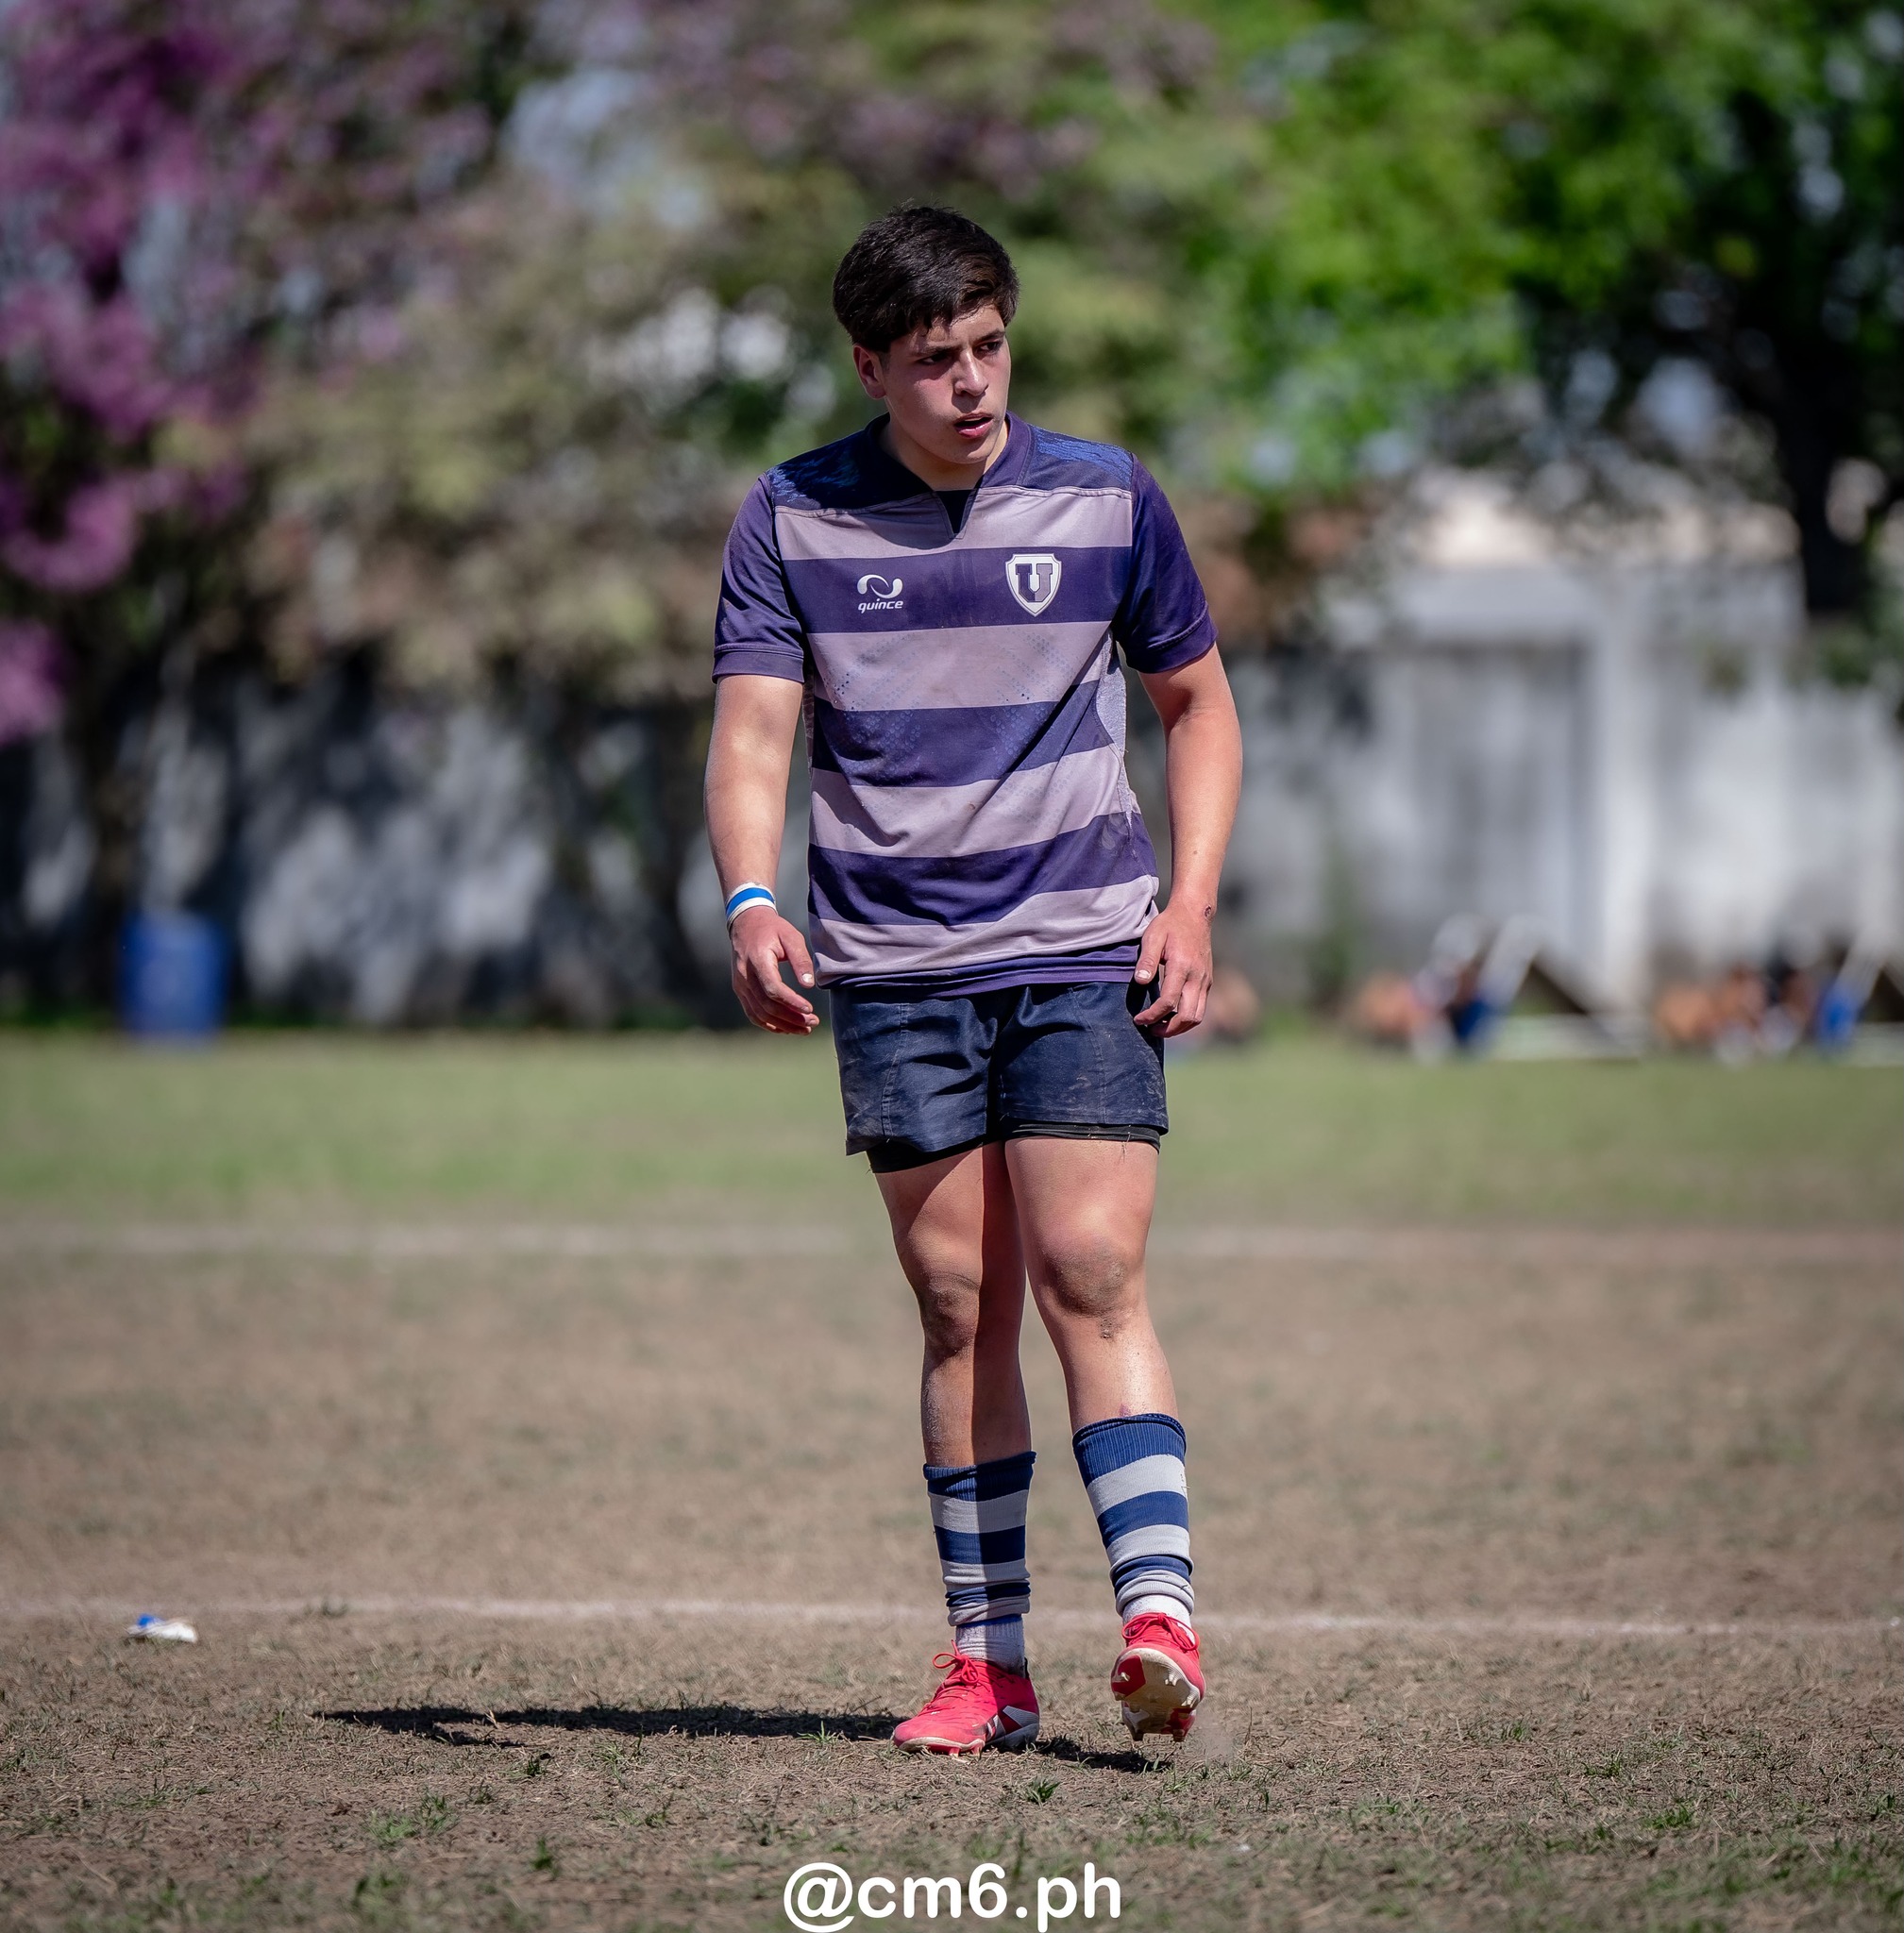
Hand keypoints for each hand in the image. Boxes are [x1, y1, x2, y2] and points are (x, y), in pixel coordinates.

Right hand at [730, 905, 818, 1033]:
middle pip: (767, 1006)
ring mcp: (740, 985)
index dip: (791, 1002)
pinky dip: (769, 1024)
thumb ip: (801, 959)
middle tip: (813, 1022)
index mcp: (757, 960)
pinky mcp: (740, 990)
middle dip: (792, 1018)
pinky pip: (753, 1013)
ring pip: (760, 1014)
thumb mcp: (791, 937)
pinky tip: (786, 1028)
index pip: (773, 989)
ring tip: (804, 1029)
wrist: (746, 924)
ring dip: (783, 1025)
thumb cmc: (772, 929)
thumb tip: (809, 985)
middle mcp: (745, 975)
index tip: (810, 1009)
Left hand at [1132, 898, 1213, 1036]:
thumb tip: (1141, 981)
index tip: (1138, 1019)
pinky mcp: (1207, 982)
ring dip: (1179, 1028)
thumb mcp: (1153, 936)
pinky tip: (1171, 1016)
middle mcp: (1197, 977)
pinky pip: (1200, 1008)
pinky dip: (1186, 1018)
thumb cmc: (1170, 925)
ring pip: (1197, 1016)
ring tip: (1160, 1028)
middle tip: (1149, 1029)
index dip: (1152, 1015)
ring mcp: (1205, 981)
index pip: (1169, 1002)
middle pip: (1188, 1016)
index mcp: (1182, 967)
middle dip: (1168, 1029)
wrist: (1195, 914)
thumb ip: (1147, 959)